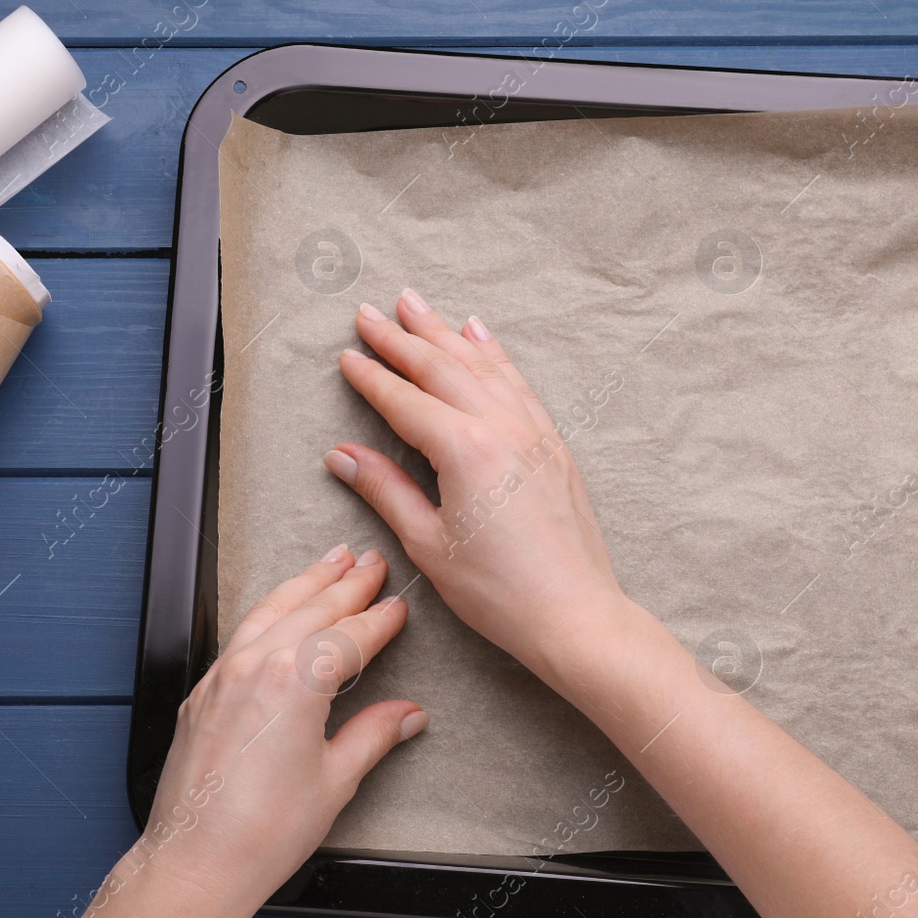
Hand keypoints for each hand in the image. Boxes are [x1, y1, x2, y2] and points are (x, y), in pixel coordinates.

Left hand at [29, 546, 425, 917]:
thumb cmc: (262, 833)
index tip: (399, 606)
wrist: (195, 863)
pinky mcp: (203, 694)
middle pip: (311, 609)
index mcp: (297, 682)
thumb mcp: (335, 781)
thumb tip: (406, 715)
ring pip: (271, 610)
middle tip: (371, 562)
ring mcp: (223, 676)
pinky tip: (280, 608)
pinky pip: (241, 633)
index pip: (351, 636)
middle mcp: (256, 666)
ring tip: (330, 561)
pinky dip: (269, 611)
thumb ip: (373, 735)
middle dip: (346, 583)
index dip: (380, 620)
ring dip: (305, 583)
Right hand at [324, 288, 629, 674]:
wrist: (574, 613)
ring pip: (482, 365)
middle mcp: (502, 427)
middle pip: (442, 367)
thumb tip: (344, 454)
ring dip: (445, 332)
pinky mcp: (553, 444)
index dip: (372, 377)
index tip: (347, 355)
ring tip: (417, 304)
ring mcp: (533, 431)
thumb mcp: (428, 544)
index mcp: (464, 450)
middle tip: (369, 311)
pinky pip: (518, 382)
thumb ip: (385, 490)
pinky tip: (480, 334)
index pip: (405, 401)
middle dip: (402, 337)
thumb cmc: (499, 591)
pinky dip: (494, 354)